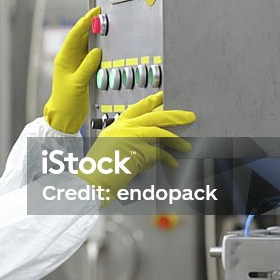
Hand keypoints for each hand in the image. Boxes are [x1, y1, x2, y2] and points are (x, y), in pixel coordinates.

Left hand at [43, 7, 102, 133]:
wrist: (66, 115)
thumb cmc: (66, 101)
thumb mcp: (78, 83)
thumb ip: (87, 67)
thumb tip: (97, 52)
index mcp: (64, 59)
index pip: (74, 36)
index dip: (83, 23)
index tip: (93, 13)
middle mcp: (69, 58)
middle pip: (80, 37)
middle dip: (90, 24)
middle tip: (101, 13)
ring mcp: (76, 63)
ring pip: (86, 44)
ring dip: (94, 34)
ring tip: (104, 23)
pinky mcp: (83, 69)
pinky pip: (91, 54)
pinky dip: (98, 46)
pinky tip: (104, 41)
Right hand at [76, 91, 195, 202]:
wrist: (91, 182)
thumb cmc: (99, 171)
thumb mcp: (114, 151)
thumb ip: (133, 146)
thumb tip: (154, 150)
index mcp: (116, 127)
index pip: (136, 108)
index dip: (152, 101)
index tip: (163, 96)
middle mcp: (122, 128)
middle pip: (153, 116)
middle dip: (174, 115)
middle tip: (188, 116)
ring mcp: (129, 138)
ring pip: (159, 131)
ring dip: (176, 139)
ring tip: (186, 145)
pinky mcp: (136, 151)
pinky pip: (159, 153)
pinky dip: (168, 159)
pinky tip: (173, 163)